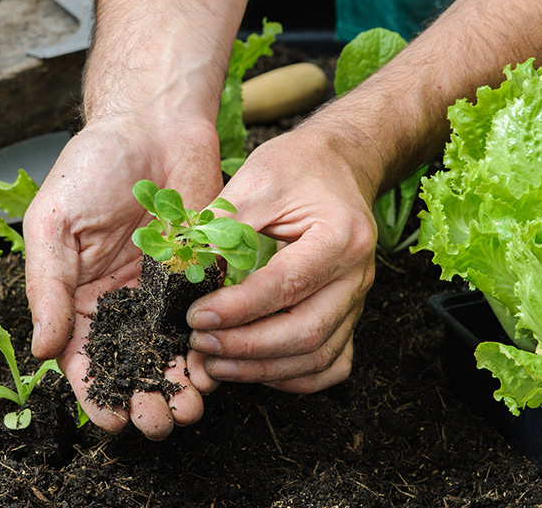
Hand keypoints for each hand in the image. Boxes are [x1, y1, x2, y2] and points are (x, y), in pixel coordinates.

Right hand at [22, 113, 222, 438]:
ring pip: (171, 354)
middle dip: (143, 401)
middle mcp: (121, 302)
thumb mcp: (54, 224)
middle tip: (158, 423)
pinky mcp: (201, 276)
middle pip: (131, 366)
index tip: (111, 422)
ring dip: (179, 387)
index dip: (94, 395)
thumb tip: (43, 350)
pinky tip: (214, 371)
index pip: (83, 359)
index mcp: (78, 295)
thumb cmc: (93, 164)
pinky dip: (210, 350)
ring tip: (189, 411)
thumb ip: (48, 287)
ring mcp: (163, 292)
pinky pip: (206, 322)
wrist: (155, 121)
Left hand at [185, 126, 377, 392]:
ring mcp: (358, 299)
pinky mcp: (350, 314)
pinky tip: (255, 370)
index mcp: (339, 236)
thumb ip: (222, 227)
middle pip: (307, 333)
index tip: (195, 317)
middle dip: (247, 348)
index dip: (238, 308)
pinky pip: (332, 363)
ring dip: (263, 369)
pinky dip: (295, 377)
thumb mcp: (256, 181)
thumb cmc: (297, 167)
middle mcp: (357, 274)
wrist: (339, 164)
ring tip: (215, 364)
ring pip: (319, 357)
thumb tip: (182, 271)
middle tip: (200, 345)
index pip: (286, 285)